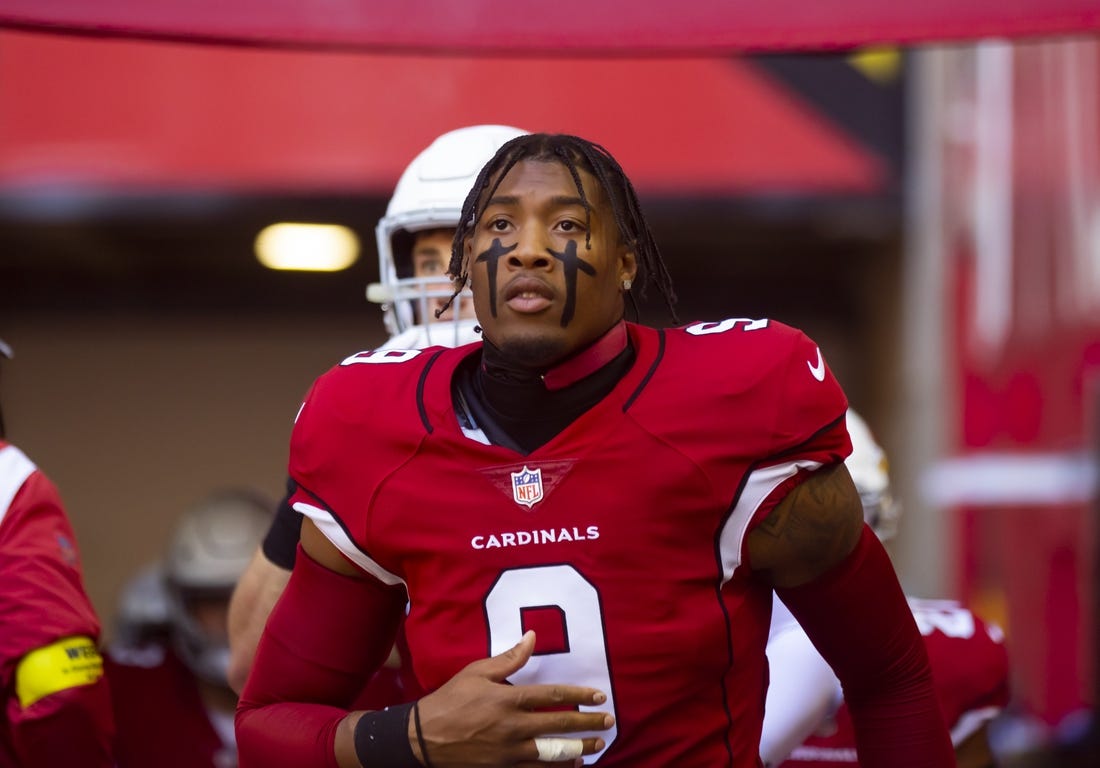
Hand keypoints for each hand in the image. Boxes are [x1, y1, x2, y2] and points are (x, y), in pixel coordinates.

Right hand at [413, 631, 612, 767]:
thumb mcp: (477, 672)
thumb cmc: (451, 700)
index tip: (599, 697)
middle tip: (608, 722)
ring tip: (597, 747)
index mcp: (509, 699)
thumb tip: (532, 637)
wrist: (423, 738)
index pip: (554, 697)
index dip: (581, 696)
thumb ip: (509, 658)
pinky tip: (572, 765)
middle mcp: (514, 728)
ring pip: (553, 753)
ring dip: (579, 749)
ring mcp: (509, 752)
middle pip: (561, 726)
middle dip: (589, 725)